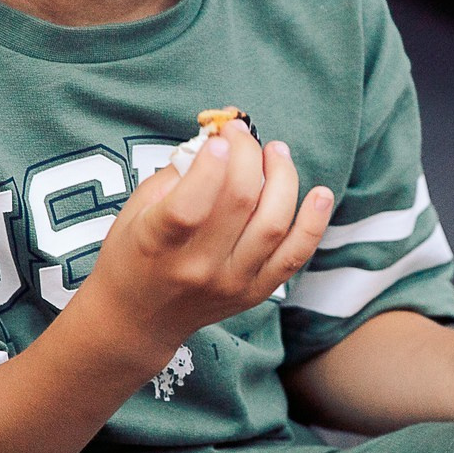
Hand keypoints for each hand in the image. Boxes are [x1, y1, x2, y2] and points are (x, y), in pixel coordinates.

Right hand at [82, 120, 330, 359]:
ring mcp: (230, 283)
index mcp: (157, 244)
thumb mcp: (136, 211)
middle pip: (239, 202)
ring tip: (276, 152)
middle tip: (242, 133)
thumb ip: (175, 175)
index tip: (220, 138)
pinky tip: (320, 194)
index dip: (211, 165)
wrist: (138, 319)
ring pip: (272, 224)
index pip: (190, 205)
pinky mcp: (254, 292)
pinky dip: (313, 223)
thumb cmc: (133, 254)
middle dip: (247, 155)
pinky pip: (293, 256)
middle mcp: (197, 268)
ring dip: (282, 179)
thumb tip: (219, 140)